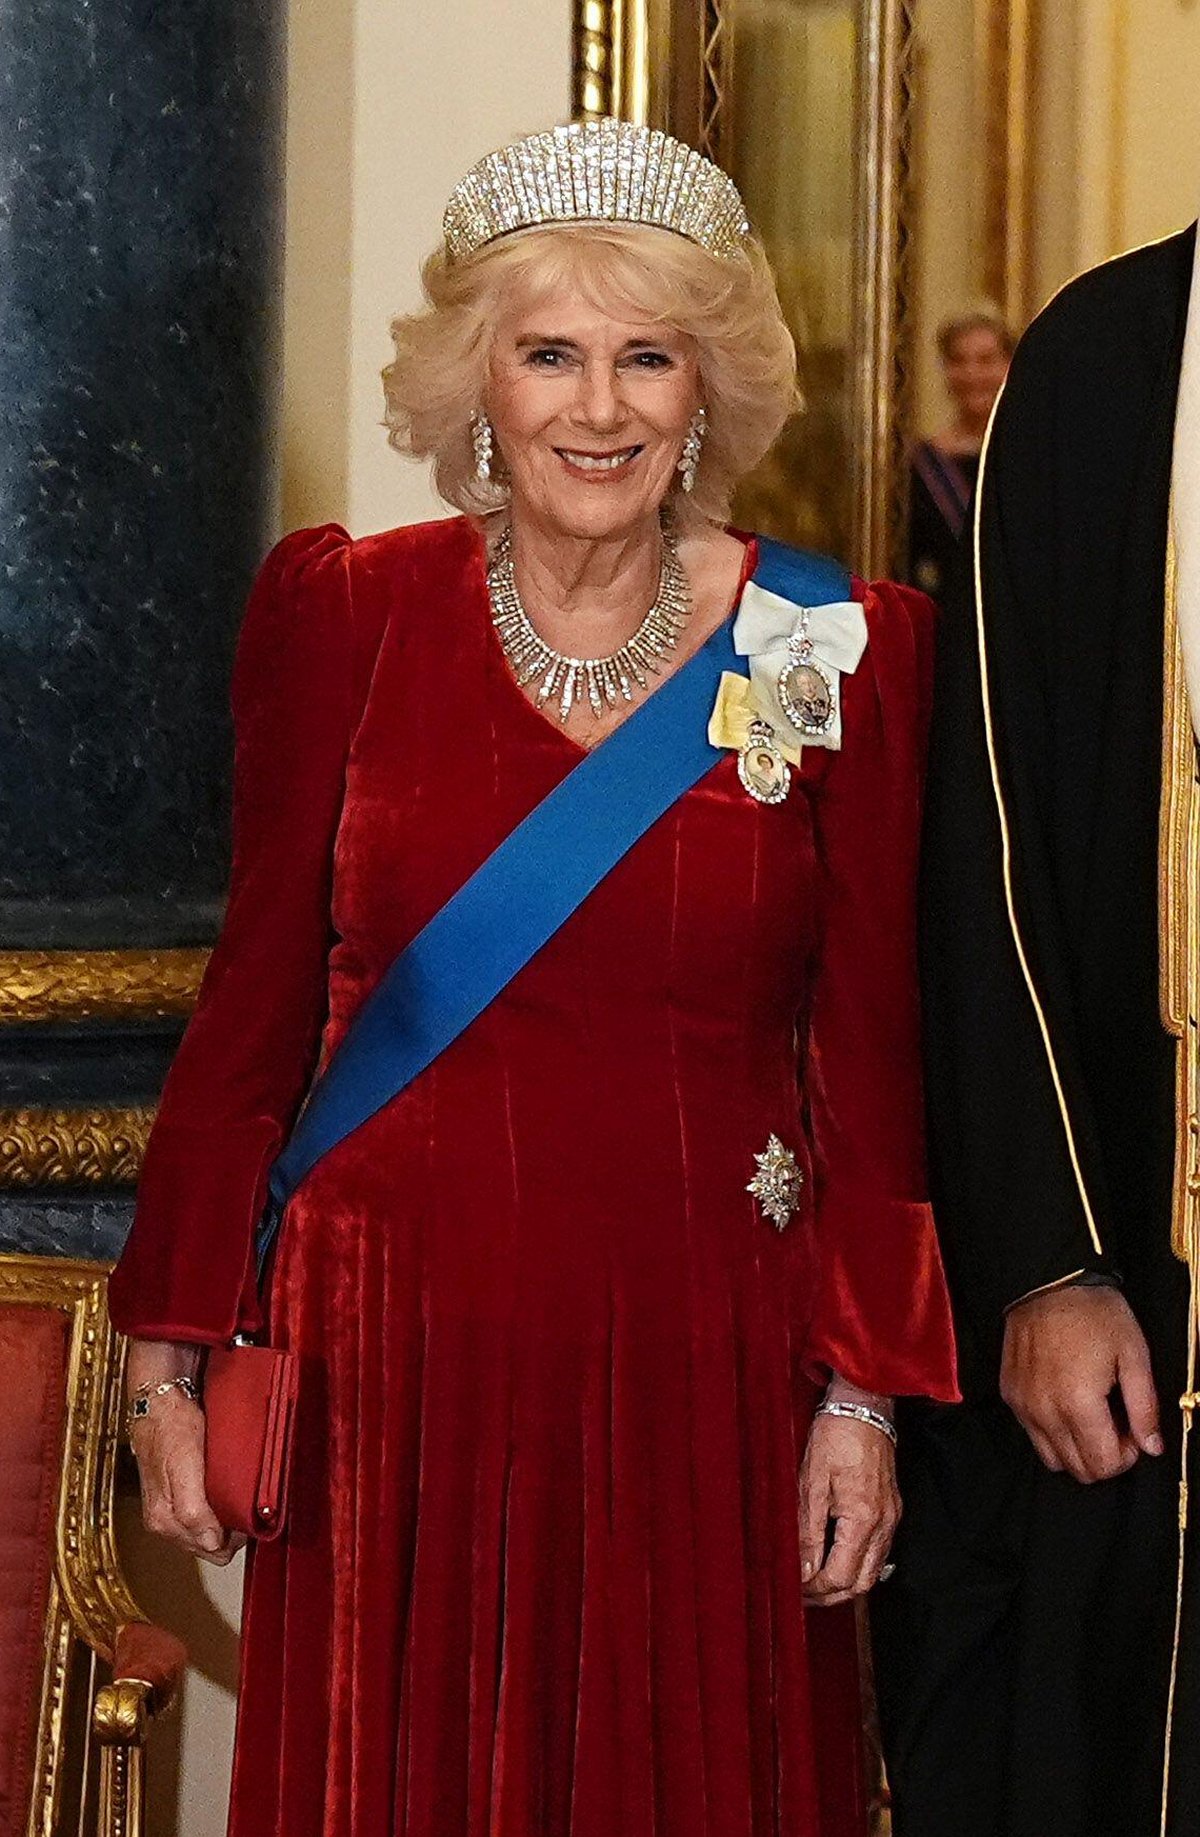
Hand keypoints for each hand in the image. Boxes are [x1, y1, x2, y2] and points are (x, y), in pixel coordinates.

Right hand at [127, 1339, 243, 1565]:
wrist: (159, 1402)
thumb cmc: (173, 1427)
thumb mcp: (185, 1467)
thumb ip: (194, 1510)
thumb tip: (211, 1544)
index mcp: (165, 1520)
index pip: (211, 1550)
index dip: (235, 1538)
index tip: (251, 1520)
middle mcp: (162, 1522)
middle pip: (208, 1547)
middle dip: (229, 1534)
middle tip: (248, 1509)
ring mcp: (166, 1512)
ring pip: (205, 1536)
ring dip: (222, 1523)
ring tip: (237, 1500)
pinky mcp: (170, 1498)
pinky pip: (199, 1520)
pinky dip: (214, 1511)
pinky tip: (224, 1494)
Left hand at [799, 1385, 899, 1605]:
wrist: (863, 1408)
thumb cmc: (835, 1438)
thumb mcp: (811, 1485)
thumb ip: (809, 1533)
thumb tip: (804, 1570)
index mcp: (863, 1519)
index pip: (840, 1576)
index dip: (815, 1589)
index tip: (794, 1590)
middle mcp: (883, 1524)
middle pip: (861, 1583)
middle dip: (831, 1595)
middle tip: (802, 1595)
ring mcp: (891, 1518)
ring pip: (872, 1571)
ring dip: (845, 1583)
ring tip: (815, 1581)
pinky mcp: (892, 1510)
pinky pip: (878, 1552)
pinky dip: (857, 1564)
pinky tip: (836, 1559)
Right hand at [1000, 1286, 1163, 1483]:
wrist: (1048, 1281)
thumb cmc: (1095, 1314)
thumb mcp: (1133, 1355)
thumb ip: (1144, 1407)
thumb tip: (1152, 1447)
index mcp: (1078, 1404)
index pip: (1105, 1465)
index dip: (1128, 1456)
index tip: (1133, 1429)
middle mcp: (1045, 1412)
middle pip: (1079, 1470)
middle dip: (1104, 1455)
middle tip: (1116, 1422)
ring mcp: (1023, 1405)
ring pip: (1052, 1459)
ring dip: (1077, 1449)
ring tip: (1090, 1416)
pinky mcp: (1010, 1395)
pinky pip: (1032, 1434)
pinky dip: (1053, 1432)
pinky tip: (1066, 1402)